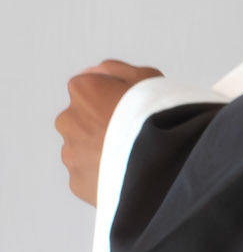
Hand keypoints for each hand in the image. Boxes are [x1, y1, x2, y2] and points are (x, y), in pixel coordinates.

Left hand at [55, 59, 163, 206]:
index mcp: (83, 90)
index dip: (113, 98)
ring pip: (83, 148)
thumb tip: (93, 73)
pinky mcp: (77, 182)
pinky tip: (126, 173)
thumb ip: (114, 70)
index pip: (89, 88)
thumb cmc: (160, 117)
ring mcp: (71, 153)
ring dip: (100, 151)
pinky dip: (102, 174)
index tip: (134, 108)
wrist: (165, 163)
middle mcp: (69, 120)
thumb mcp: (147, 77)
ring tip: (132, 157)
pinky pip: (88, 175)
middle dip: (101, 125)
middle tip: (133, 134)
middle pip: (82, 119)